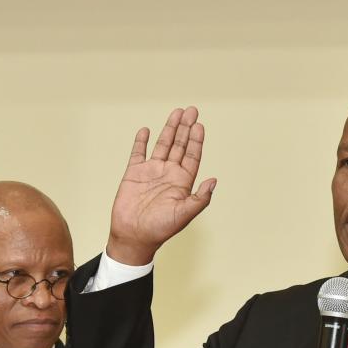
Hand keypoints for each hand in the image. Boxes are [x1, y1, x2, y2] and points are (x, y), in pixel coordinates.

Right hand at [107, 106, 216, 265]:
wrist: (134, 236)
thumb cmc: (160, 229)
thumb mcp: (184, 214)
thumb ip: (200, 198)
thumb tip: (213, 181)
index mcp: (182, 182)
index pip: (192, 156)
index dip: (196, 140)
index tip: (199, 125)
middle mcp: (168, 174)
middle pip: (180, 146)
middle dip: (185, 128)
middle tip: (191, 110)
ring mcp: (151, 172)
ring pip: (162, 145)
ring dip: (169, 129)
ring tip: (176, 113)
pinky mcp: (134, 174)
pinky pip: (138, 153)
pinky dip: (141, 141)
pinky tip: (146, 130)